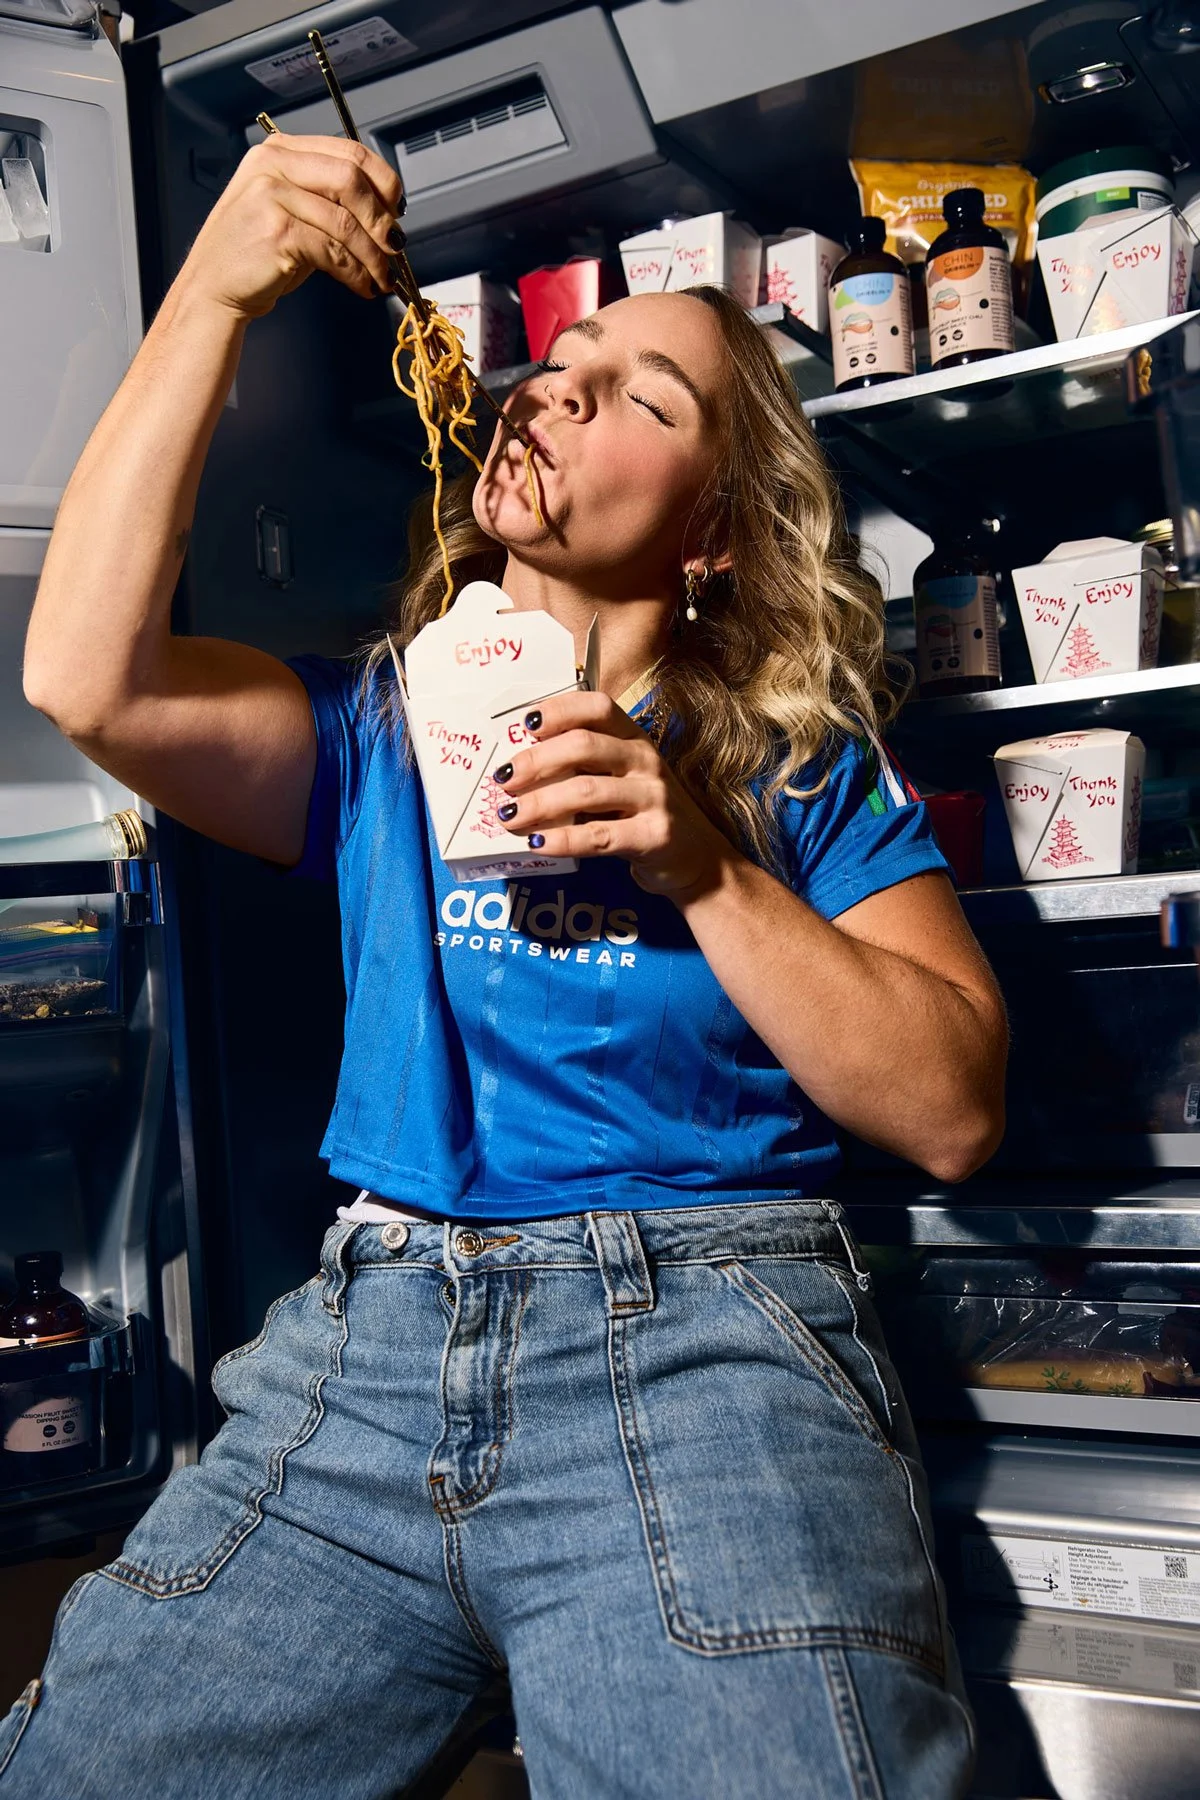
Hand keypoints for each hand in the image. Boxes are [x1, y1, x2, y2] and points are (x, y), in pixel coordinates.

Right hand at [178, 134, 402, 319]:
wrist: (213, 286)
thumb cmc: (254, 252)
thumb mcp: (289, 209)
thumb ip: (327, 199)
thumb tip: (384, 215)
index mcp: (280, 151)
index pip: (348, 151)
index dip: (383, 181)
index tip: (397, 209)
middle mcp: (273, 166)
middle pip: (351, 179)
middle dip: (381, 217)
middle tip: (395, 245)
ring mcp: (272, 197)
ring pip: (346, 222)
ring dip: (374, 256)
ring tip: (383, 276)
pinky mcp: (278, 233)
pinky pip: (334, 252)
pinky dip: (356, 273)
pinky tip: (362, 285)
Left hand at [493, 690, 737, 899]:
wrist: (696, 857)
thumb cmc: (643, 813)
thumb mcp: (621, 778)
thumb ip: (583, 767)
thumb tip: (518, 768)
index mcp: (633, 738)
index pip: (597, 707)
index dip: (559, 710)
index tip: (524, 724)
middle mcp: (645, 760)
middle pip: (583, 746)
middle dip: (536, 761)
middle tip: (503, 780)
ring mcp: (653, 797)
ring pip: (585, 792)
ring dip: (540, 804)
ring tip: (509, 817)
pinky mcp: (654, 835)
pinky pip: (599, 836)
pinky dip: (563, 840)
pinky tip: (538, 844)